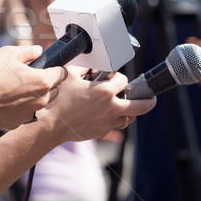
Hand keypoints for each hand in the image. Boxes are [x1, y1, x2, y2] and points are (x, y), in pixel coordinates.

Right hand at [0, 45, 65, 131]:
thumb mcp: (9, 53)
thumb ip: (28, 52)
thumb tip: (37, 51)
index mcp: (43, 81)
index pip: (62, 73)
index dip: (56, 68)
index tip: (50, 66)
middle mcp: (40, 100)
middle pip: (53, 90)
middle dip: (45, 83)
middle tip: (28, 76)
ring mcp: (29, 114)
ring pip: (38, 103)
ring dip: (32, 96)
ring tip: (13, 88)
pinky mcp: (17, 123)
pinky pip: (23, 113)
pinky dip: (18, 108)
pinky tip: (5, 100)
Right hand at [36, 66, 156, 143]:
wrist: (48, 123)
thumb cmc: (56, 99)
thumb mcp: (68, 74)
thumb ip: (84, 68)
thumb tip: (92, 68)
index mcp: (104, 91)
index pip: (123, 80)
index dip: (118, 77)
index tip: (112, 77)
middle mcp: (110, 108)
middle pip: (142, 106)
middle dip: (149, 100)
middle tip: (152, 98)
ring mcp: (107, 122)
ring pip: (128, 118)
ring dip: (128, 110)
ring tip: (123, 105)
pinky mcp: (100, 132)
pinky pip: (113, 125)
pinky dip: (111, 119)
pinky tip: (100, 114)